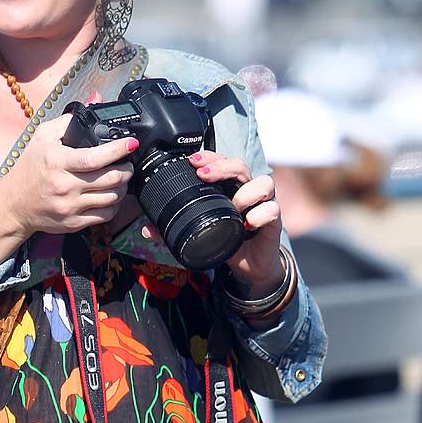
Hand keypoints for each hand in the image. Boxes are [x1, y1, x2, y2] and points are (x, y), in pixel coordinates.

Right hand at [0, 114, 135, 238]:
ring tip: (121, 178)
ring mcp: (70, 207)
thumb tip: (95, 99)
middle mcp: (65, 186)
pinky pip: (106, 215)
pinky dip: (114, 204)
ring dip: (123, 186)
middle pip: (110, 179)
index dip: (118, 150)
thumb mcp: (42, 137)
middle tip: (127, 163)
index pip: (94, 158)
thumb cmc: (29, 169)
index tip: (130, 144)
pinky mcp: (74, 223)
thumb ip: (68, 119)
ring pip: (112, 198)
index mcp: (57, 162)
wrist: (14, 204)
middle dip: (127, 169)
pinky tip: (111, 195)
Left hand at [185, 150, 283, 294]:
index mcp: (228, 188)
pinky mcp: (274, 220)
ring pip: (264, 182)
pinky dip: (260, 214)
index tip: (192, 161)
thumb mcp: (199, 234)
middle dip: (221, 166)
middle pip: (240, 165)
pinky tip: (247, 223)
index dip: (209, 157)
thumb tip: (147, 230)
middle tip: (202, 173)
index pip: (221, 162)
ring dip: (246, 192)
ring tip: (233, 206)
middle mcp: (247, 190)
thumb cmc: (227, 242)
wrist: (250, 265)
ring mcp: (263, 203)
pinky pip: (272, 209)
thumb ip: (173, 232)